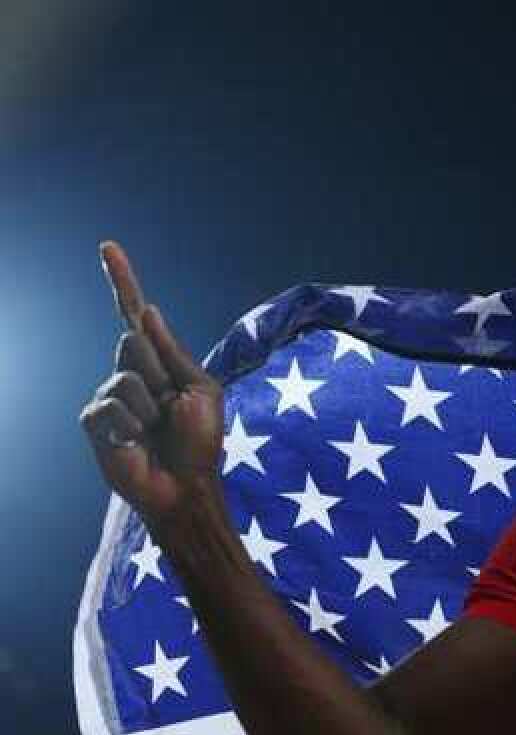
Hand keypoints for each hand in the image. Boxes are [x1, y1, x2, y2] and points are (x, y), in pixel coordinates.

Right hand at [79, 241, 225, 528]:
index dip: (122, 280)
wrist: (185, 485)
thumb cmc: (200, 440)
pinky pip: (110, 404)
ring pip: (126, 375)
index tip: (108, 246)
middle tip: (171, 409)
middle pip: (135, 341)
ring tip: (157, 430)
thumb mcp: (200, 389)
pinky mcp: (95, 420)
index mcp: (159, 361)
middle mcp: (131, 371)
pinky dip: (131, 424)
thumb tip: (148, 311)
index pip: (136, 314)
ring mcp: (110, 395)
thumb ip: (172, 352)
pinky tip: (136, 442)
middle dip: (160, 374)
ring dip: (151, 406)